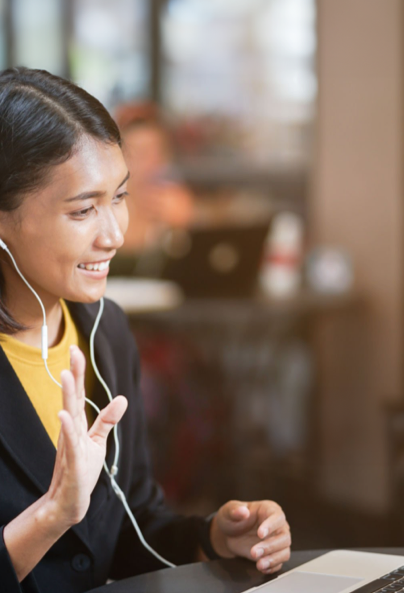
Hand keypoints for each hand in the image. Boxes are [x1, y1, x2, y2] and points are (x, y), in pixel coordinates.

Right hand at [46, 346, 127, 527]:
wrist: (70, 501)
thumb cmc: (82, 470)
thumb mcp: (98, 441)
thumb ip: (107, 420)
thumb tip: (123, 398)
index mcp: (77, 423)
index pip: (77, 394)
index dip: (78, 372)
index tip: (76, 350)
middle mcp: (70, 429)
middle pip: (72, 398)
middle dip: (73, 375)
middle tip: (72, 352)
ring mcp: (70, 444)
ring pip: (69, 415)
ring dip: (67, 395)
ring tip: (65, 375)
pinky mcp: (72, 461)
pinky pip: (70, 442)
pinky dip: (67, 428)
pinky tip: (63, 415)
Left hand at [210, 501, 291, 574]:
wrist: (229, 535)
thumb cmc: (232, 518)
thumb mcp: (228, 511)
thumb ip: (234, 510)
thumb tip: (243, 511)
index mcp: (269, 509)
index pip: (277, 516)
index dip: (271, 525)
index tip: (260, 534)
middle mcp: (277, 525)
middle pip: (284, 536)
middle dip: (270, 546)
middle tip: (254, 552)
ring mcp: (277, 540)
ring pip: (284, 550)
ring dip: (273, 559)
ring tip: (259, 564)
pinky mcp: (274, 553)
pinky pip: (280, 562)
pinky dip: (272, 566)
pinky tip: (262, 568)